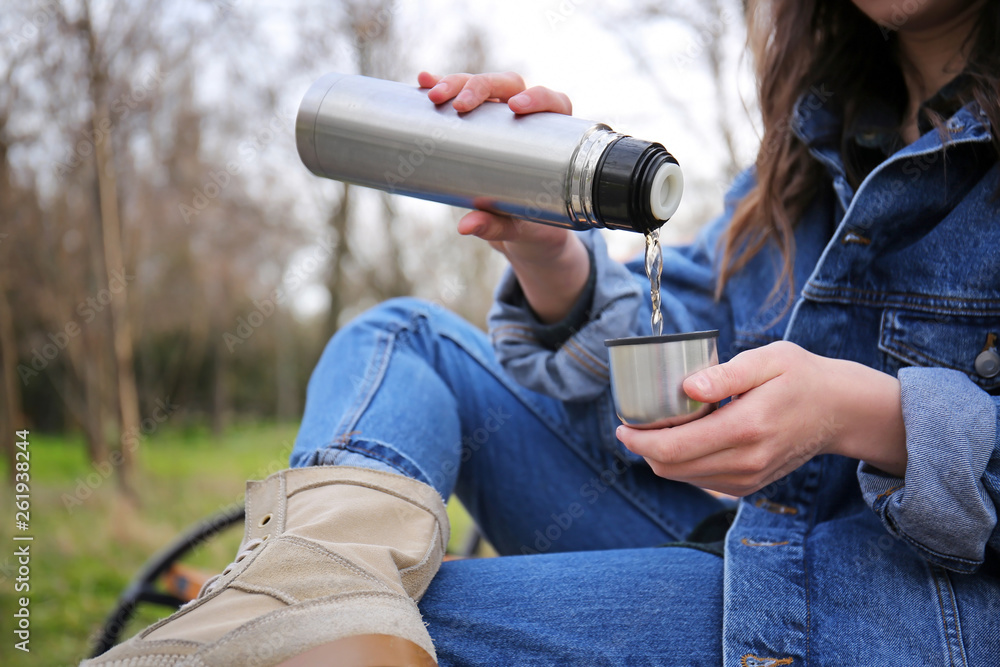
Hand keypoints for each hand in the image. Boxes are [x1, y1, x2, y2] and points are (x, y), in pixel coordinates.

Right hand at [418, 71, 588, 322]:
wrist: (521, 226)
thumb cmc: (531, 222)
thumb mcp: (518, 225)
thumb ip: (497, 226)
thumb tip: (465, 226)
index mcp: (552, 135)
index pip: (552, 102)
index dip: (537, 97)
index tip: (516, 108)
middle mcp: (526, 116)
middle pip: (509, 85)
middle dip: (482, 87)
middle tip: (459, 106)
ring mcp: (500, 114)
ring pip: (480, 85)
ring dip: (456, 83)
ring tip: (433, 96)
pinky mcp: (475, 119)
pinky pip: (458, 96)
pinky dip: (440, 86)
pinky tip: (422, 81)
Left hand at [616, 341, 907, 496]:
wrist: (841, 411)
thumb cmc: (802, 376)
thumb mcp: (768, 360)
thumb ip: (726, 374)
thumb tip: (686, 387)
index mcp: (746, 428)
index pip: (675, 448)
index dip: (639, 441)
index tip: (622, 425)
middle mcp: (746, 461)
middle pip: (672, 469)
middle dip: (643, 451)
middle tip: (631, 426)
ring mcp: (749, 478)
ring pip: (685, 479)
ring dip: (661, 460)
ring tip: (654, 431)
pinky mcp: (751, 485)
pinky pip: (703, 482)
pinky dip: (683, 466)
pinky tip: (683, 441)